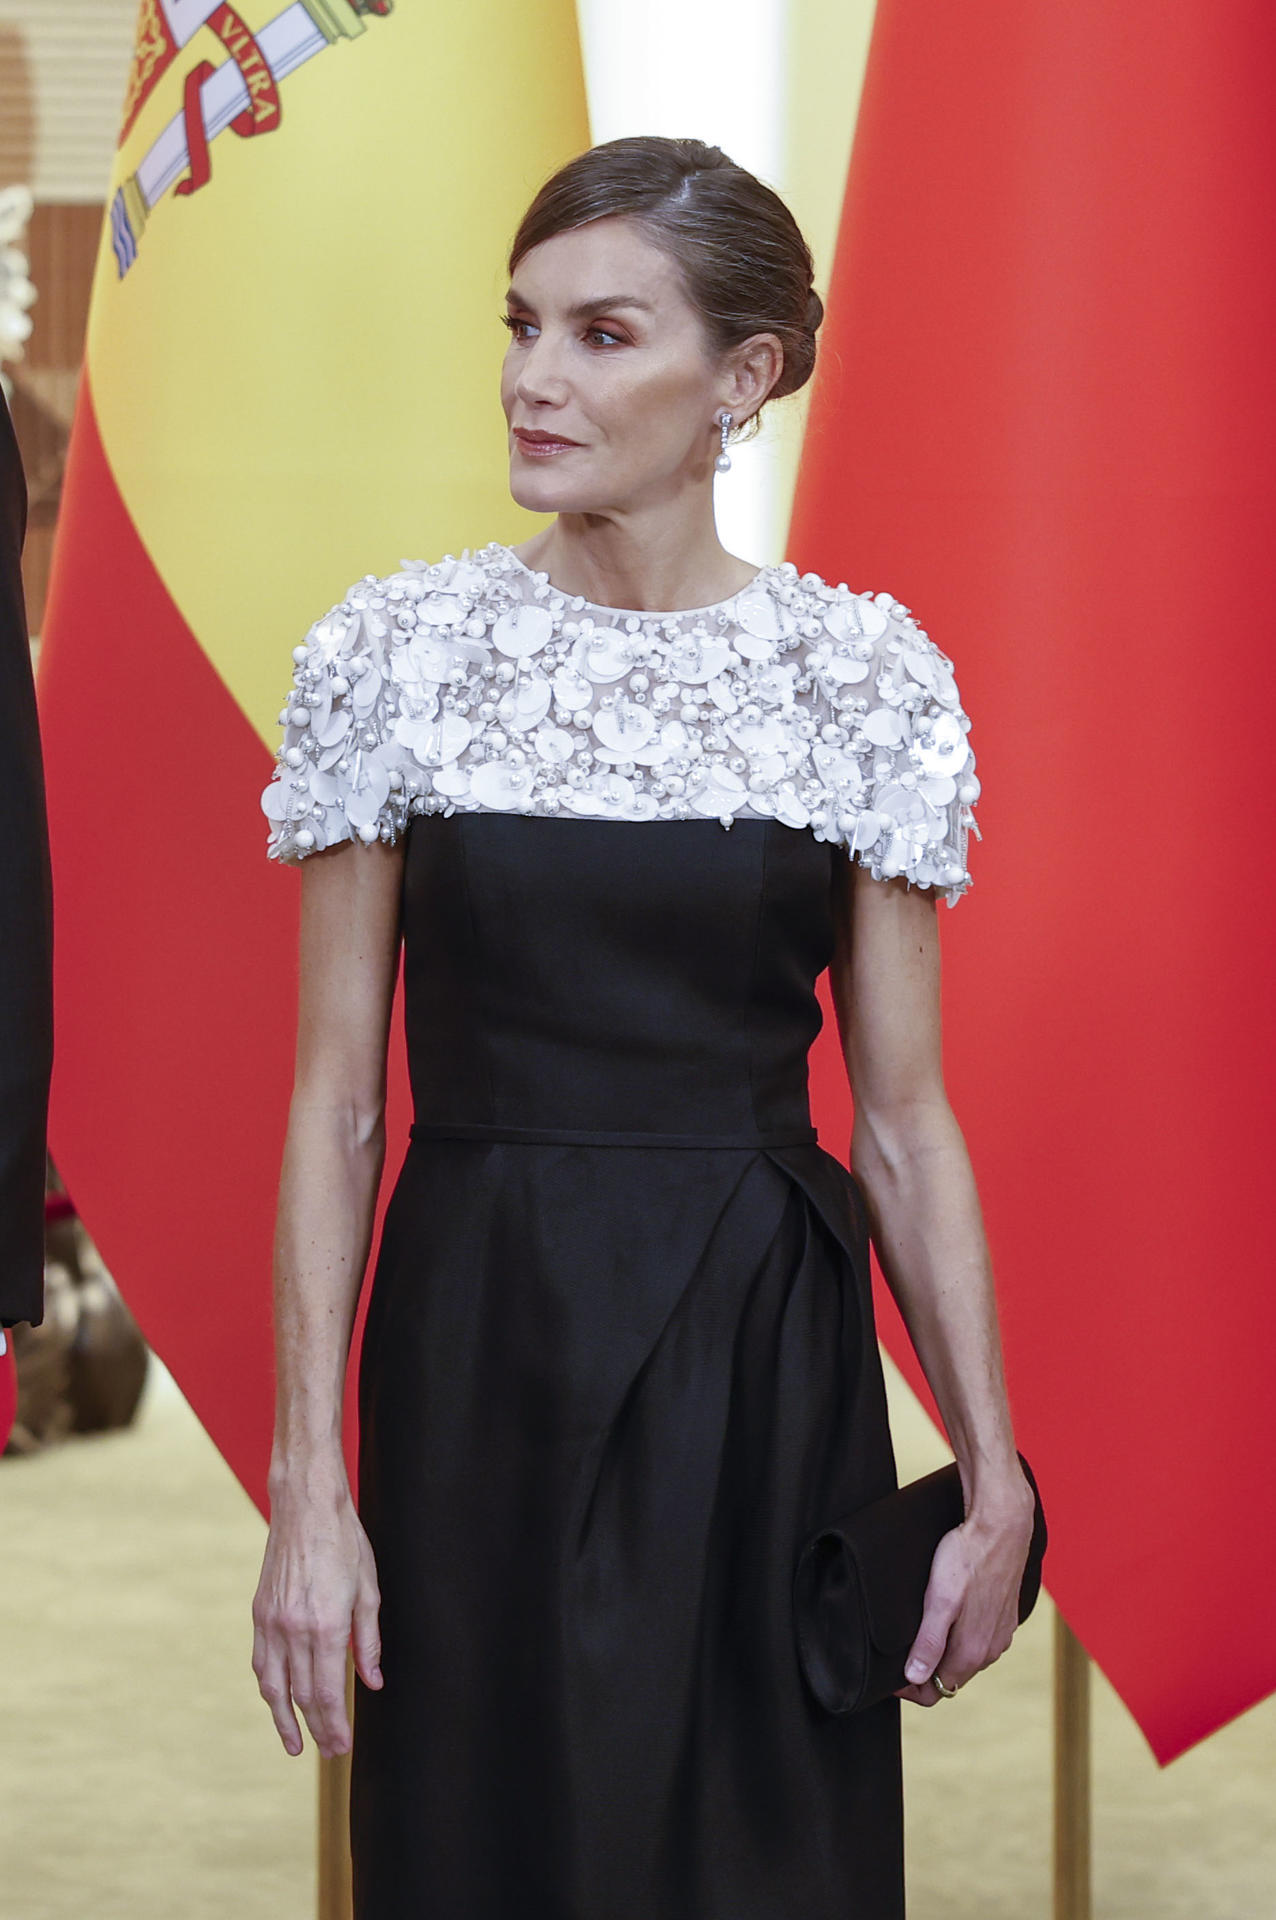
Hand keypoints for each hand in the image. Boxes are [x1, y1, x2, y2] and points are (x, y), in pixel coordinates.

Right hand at [251, 1481, 382, 1757]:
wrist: (306, 1506)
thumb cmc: (344, 1542)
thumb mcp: (368, 1590)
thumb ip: (368, 1641)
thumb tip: (373, 1682)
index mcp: (325, 1626)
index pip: (328, 1693)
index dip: (335, 1725)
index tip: (342, 1747)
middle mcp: (294, 1630)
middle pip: (303, 1696)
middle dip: (317, 1729)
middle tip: (328, 1751)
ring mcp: (272, 1622)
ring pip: (275, 1686)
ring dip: (285, 1720)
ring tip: (295, 1745)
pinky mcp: (259, 1613)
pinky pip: (261, 1662)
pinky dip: (269, 1688)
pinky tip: (277, 1702)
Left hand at [894, 1475, 1035, 1707]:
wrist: (1002, 1526)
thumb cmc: (967, 1558)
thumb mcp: (940, 1600)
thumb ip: (929, 1642)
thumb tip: (915, 1678)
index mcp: (972, 1652)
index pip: (935, 1692)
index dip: (909, 1688)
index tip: (889, 1673)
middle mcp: (990, 1651)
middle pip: (951, 1679)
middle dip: (924, 1673)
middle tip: (898, 1653)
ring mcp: (1000, 1635)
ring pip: (965, 1661)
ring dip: (943, 1656)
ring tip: (919, 1633)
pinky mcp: (1005, 1618)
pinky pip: (979, 1642)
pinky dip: (960, 1640)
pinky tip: (948, 1618)